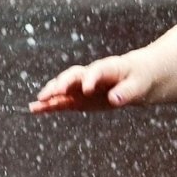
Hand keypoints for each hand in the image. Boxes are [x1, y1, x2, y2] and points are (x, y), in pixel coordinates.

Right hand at [28, 54, 149, 112]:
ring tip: (36, 105)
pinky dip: (50, 105)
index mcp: (108, 67)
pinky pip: (63, 100)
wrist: (136, 76)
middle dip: (63, 84)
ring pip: (64, 88)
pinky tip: (36, 109)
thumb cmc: (139, 77)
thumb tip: (115, 99)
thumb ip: (127, 91)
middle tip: (52, 94)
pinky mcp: (79, 97)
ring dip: (50, 95)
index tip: (87, 89)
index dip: (91, 79)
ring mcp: (82, 85)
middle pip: (73, 76)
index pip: (97, 71)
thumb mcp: (140, 84)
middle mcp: (90, 74)